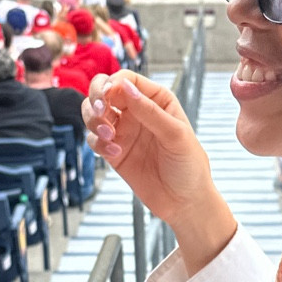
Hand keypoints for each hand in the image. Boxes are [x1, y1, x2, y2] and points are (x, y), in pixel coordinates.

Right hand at [83, 71, 235, 272]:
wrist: (185, 202)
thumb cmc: (189, 165)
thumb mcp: (175, 135)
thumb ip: (149, 111)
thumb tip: (123, 86)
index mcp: (156, 99)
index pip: (126, 79)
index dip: (112, 84)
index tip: (109, 99)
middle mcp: (137, 111)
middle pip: (103, 90)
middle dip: (95, 97)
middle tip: (100, 112)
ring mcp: (123, 131)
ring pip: (93, 113)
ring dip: (92, 120)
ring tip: (108, 135)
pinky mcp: (113, 151)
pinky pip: (94, 139)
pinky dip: (97, 143)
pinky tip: (114, 153)